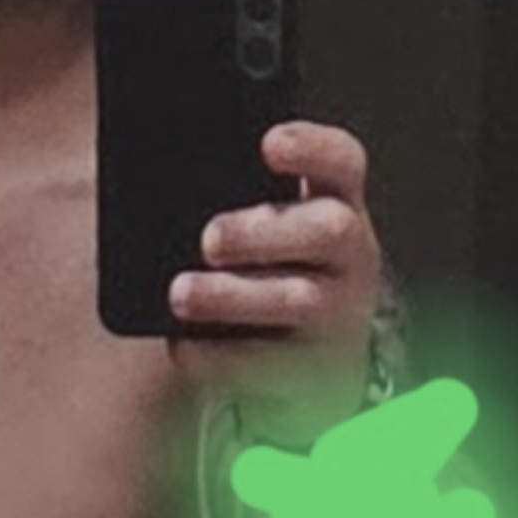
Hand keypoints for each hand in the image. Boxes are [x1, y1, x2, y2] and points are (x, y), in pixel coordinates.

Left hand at [167, 121, 384, 447]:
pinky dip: (218, 356)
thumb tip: (164, 191)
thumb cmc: (279, 276)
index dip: (312, 149)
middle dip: (264, 231)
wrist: (311, 367)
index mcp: (339, 205)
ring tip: (180, 294)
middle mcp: (352, 258)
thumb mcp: (276, 231)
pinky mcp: (314, 373)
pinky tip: (182, 345)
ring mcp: (339, 317)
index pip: (343, 163)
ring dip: (232, 296)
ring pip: (297, 301)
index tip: (268, 144)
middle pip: (327, 230)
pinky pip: (267, 365)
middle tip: (209, 238)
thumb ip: (242, 204)